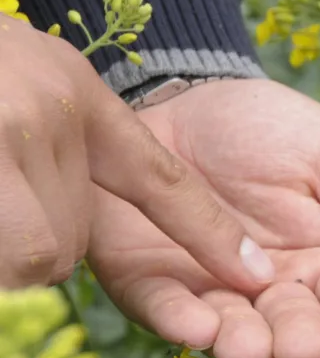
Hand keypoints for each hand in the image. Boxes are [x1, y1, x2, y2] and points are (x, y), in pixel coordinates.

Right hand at [0, 14, 266, 289]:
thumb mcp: (25, 84)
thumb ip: (56, 148)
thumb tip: (60, 252)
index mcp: (74, 97)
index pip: (161, 179)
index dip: (209, 232)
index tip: (256, 273)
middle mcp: (47, 114)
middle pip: (66, 246)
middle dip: (27, 251)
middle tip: (1, 203)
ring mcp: (7, 131)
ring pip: (31, 256)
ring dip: (4, 257)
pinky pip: (7, 253)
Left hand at [87, 79, 319, 357]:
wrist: (178, 94)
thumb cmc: (271, 127)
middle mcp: (278, 292)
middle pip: (299, 327)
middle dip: (302, 338)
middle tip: (304, 345)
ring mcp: (214, 293)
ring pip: (237, 332)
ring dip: (245, 345)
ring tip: (251, 348)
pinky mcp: (152, 284)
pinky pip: (165, 311)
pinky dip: (180, 323)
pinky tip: (198, 328)